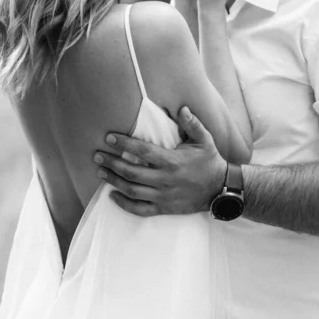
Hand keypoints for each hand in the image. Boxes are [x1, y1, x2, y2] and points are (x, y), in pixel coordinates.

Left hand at [93, 107, 225, 216]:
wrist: (220, 190)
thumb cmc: (210, 162)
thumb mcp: (205, 140)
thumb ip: (192, 124)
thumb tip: (182, 108)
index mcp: (172, 161)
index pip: (142, 151)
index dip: (124, 143)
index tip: (109, 137)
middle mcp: (165, 179)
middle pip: (131, 171)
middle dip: (111, 162)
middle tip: (97, 155)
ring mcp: (163, 196)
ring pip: (132, 190)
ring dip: (113, 181)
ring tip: (100, 171)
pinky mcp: (164, 208)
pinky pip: (140, 209)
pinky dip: (124, 204)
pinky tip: (112, 196)